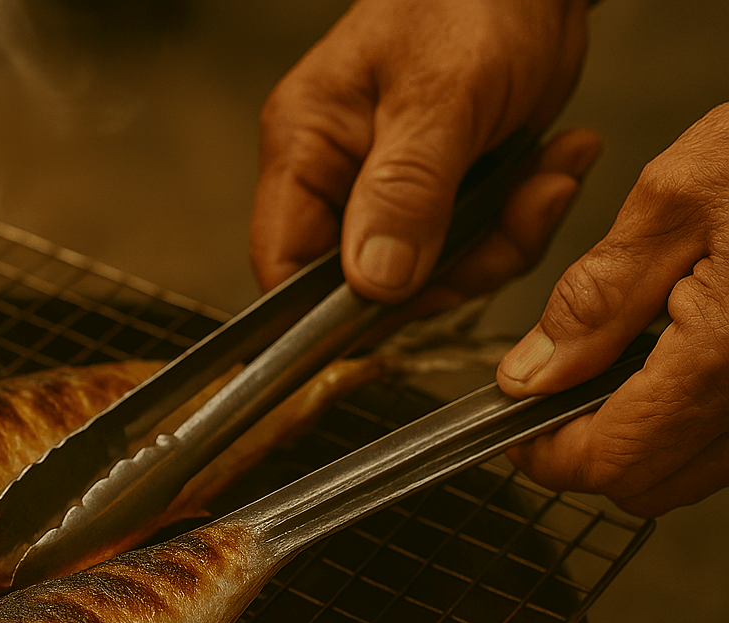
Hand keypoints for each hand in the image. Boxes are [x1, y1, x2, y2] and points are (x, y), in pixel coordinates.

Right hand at [251, 0, 594, 305]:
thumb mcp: (443, 98)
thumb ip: (404, 193)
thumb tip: (373, 285)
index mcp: (305, 149)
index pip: (284, 266)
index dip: (333, 308)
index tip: (409, 301)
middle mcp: (338, 177)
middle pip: (368, 283)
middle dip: (453, 268)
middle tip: (517, 217)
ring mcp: (391, 189)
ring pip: (431, 273)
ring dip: (502, 241)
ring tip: (550, 177)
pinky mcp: (444, 191)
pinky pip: (474, 243)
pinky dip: (522, 217)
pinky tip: (555, 163)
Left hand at [499, 105, 728, 517]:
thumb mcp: (678, 196)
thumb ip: (597, 296)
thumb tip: (531, 375)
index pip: (613, 462)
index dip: (548, 452)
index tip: (520, 417)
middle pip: (653, 487)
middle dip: (595, 449)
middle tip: (563, 389)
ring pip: (702, 473)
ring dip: (650, 439)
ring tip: (628, 361)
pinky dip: (702, 419)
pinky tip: (689, 356)